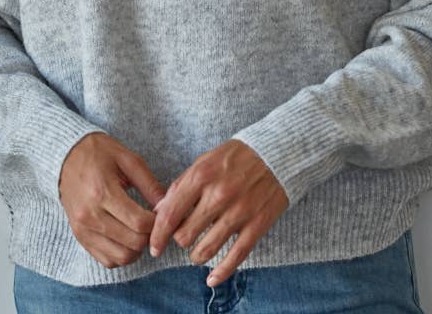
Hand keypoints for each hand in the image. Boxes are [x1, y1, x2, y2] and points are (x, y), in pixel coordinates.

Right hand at [59, 132, 167, 269]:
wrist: (66, 156)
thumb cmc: (99, 153)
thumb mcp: (128, 159)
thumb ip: (149, 184)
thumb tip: (167, 206)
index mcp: (102, 192)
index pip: (139, 223)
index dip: (156, 222)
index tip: (159, 212)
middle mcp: (90, 215)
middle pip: (132, 243)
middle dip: (149, 235)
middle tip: (151, 221)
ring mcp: (83, 229)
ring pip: (120, 257)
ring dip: (137, 248)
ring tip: (139, 229)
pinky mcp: (80, 237)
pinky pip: (106, 260)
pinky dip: (121, 254)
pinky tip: (126, 236)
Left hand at [148, 139, 288, 286]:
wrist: (277, 153)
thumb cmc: (236, 156)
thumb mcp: (204, 160)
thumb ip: (181, 185)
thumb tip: (159, 210)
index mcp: (202, 176)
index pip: (170, 214)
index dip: (158, 235)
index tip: (154, 246)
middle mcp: (219, 195)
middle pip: (185, 236)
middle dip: (180, 241)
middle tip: (184, 237)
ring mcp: (239, 212)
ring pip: (206, 250)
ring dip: (197, 256)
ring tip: (197, 252)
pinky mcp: (257, 225)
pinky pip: (235, 257)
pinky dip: (221, 273)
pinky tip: (211, 279)